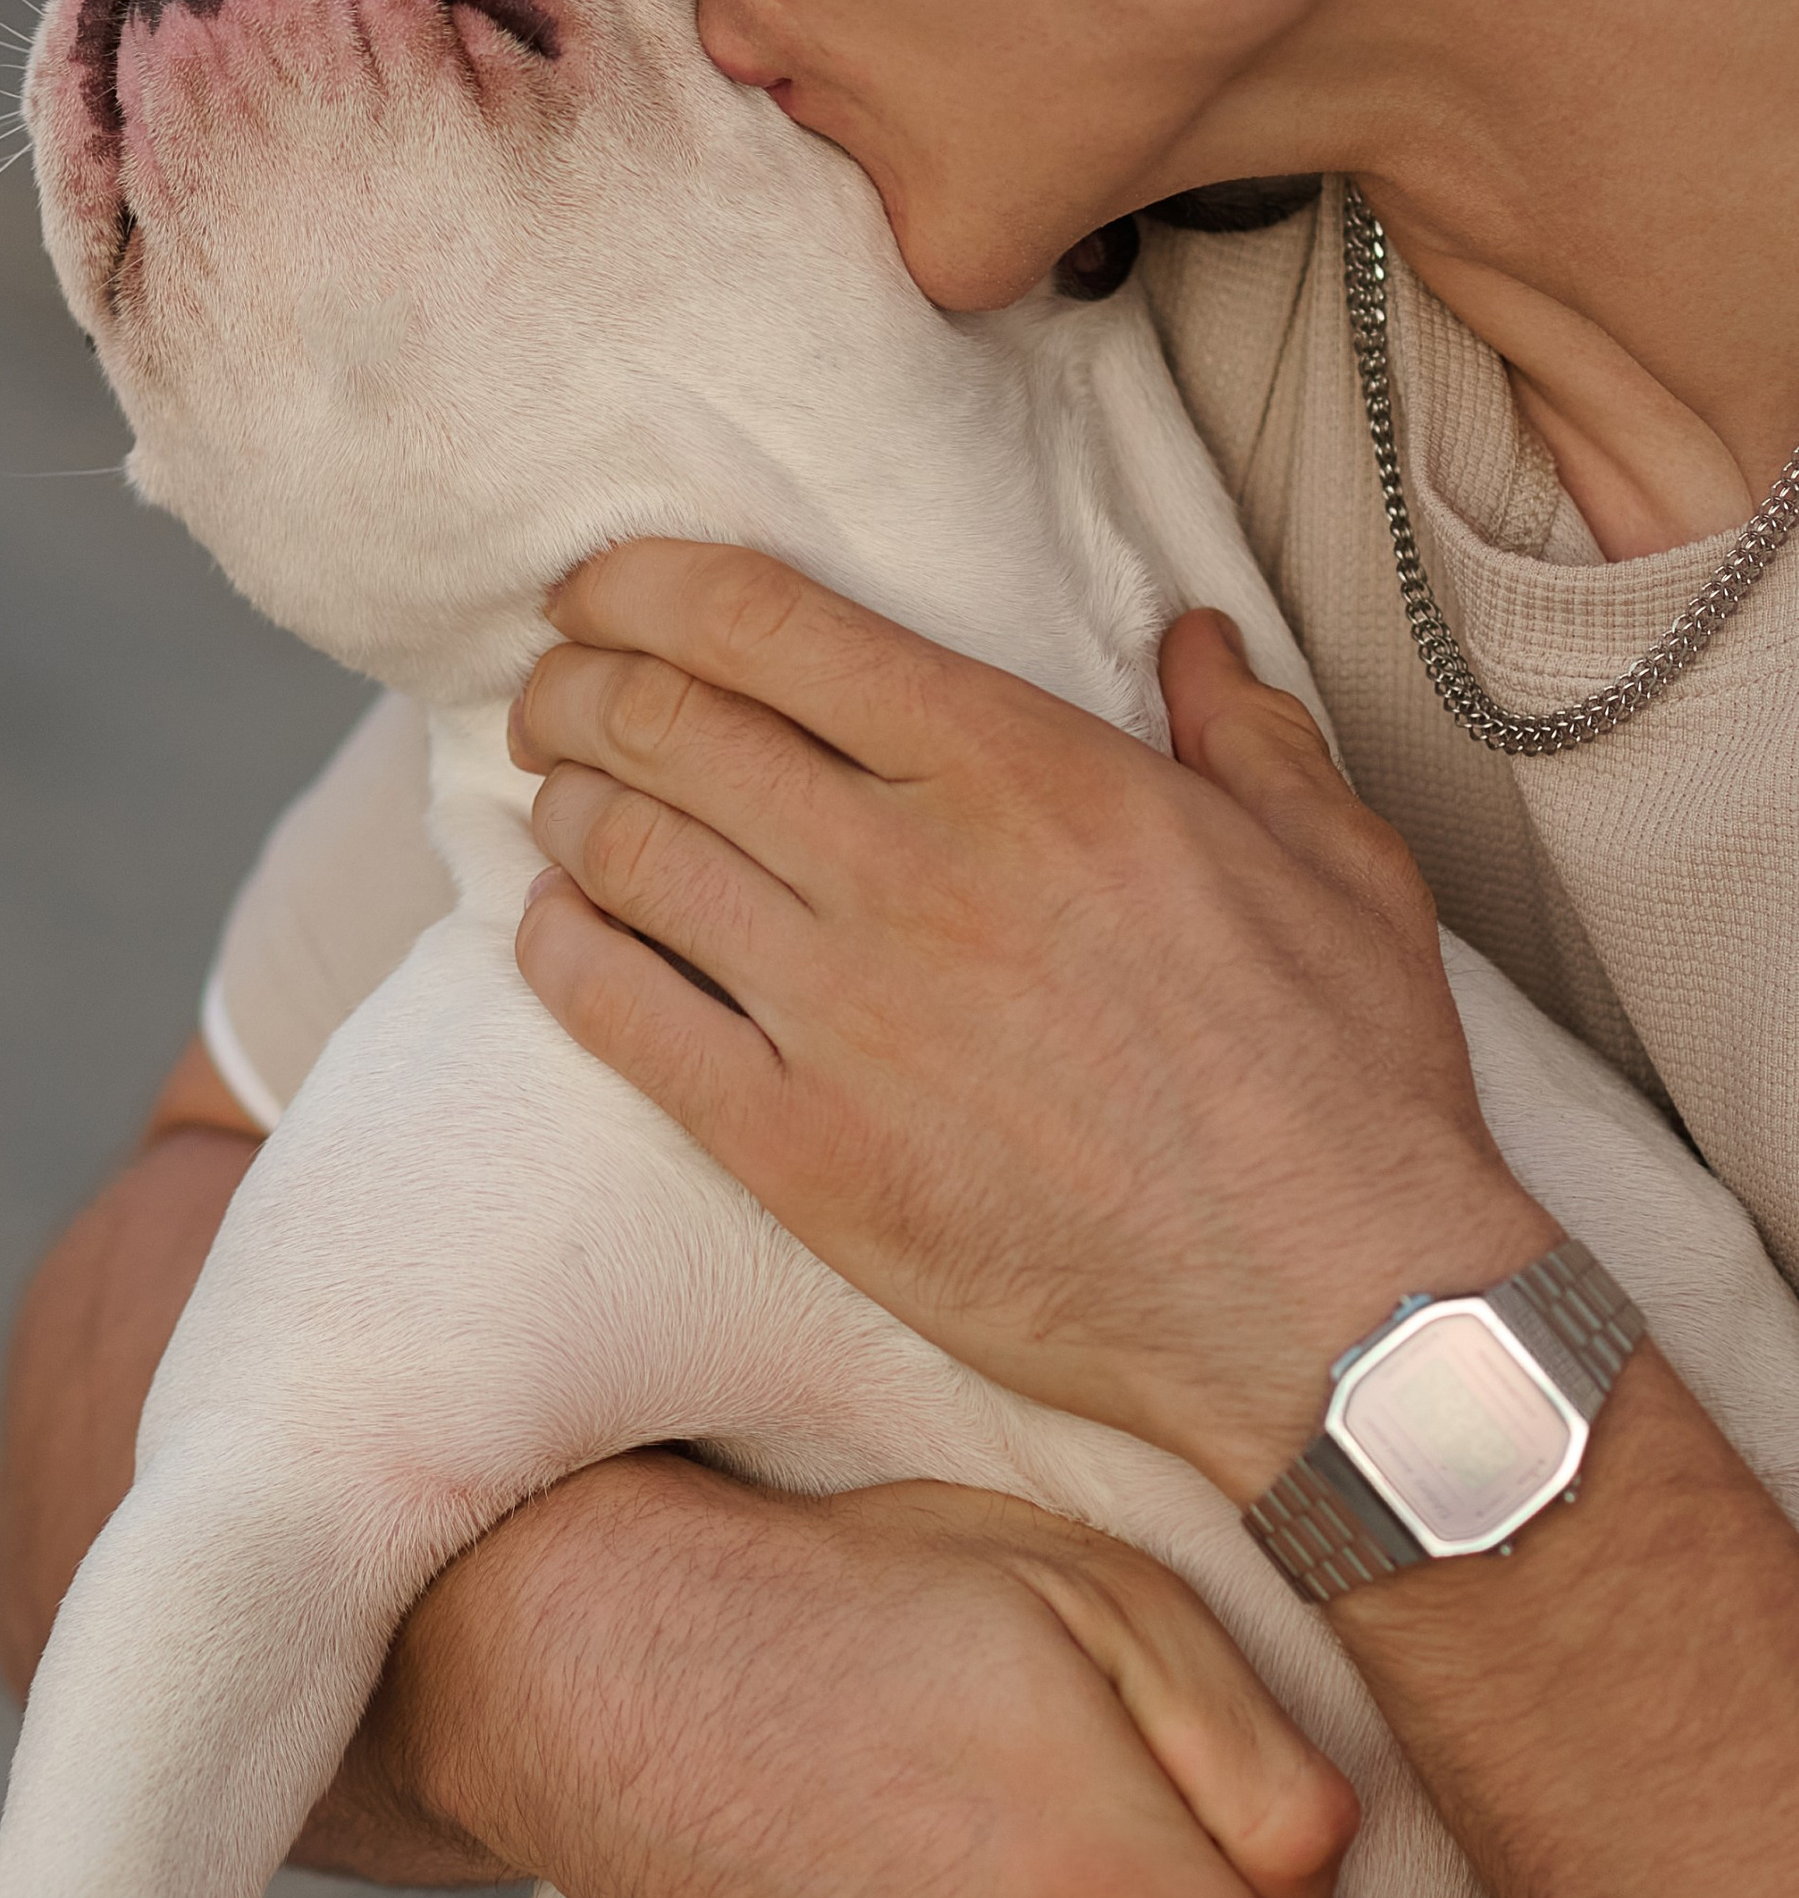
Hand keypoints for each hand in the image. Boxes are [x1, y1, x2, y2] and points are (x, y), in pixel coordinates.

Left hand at [511, 550, 1554, 1496]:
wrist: (1332, 1309)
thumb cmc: (1343, 1084)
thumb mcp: (1335, 861)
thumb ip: (1246, 730)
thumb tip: (1192, 639)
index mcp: (1025, 770)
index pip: (766, 628)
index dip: (644, 588)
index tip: (596, 592)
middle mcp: (911, 871)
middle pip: (666, 726)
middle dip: (578, 686)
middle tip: (554, 691)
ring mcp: (844, 1017)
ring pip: (627, 858)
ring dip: (565, 807)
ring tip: (559, 797)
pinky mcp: (802, 1153)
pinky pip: (623, 1021)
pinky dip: (560, 953)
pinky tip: (553, 930)